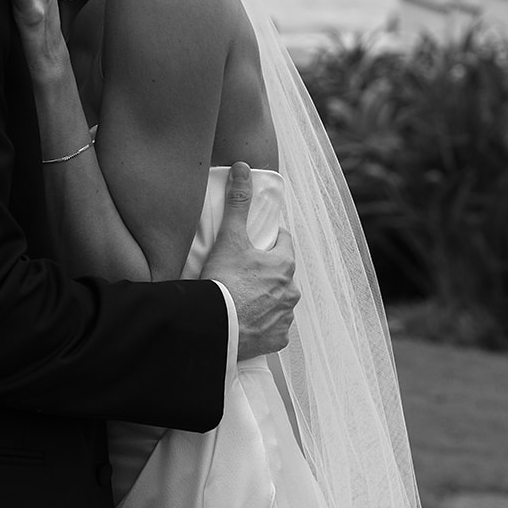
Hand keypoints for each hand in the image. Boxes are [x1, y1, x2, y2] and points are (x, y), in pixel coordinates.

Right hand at [205, 163, 299, 360]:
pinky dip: (262, 324)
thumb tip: (243, 167)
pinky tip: (245, 321)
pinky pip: (273, 328)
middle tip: (240, 271)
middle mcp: (291, 291)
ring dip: (265, 298)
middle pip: (280, 273)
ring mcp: (285, 317)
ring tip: (240, 298)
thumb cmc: (224, 281)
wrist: (216, 328)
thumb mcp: (229, 237)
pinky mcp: (277, 340)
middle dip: (266, 271)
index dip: (268, 239)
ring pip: (278, 301)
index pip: (283, 242)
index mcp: (284, 264)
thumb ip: (237, 202)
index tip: (253, 242)